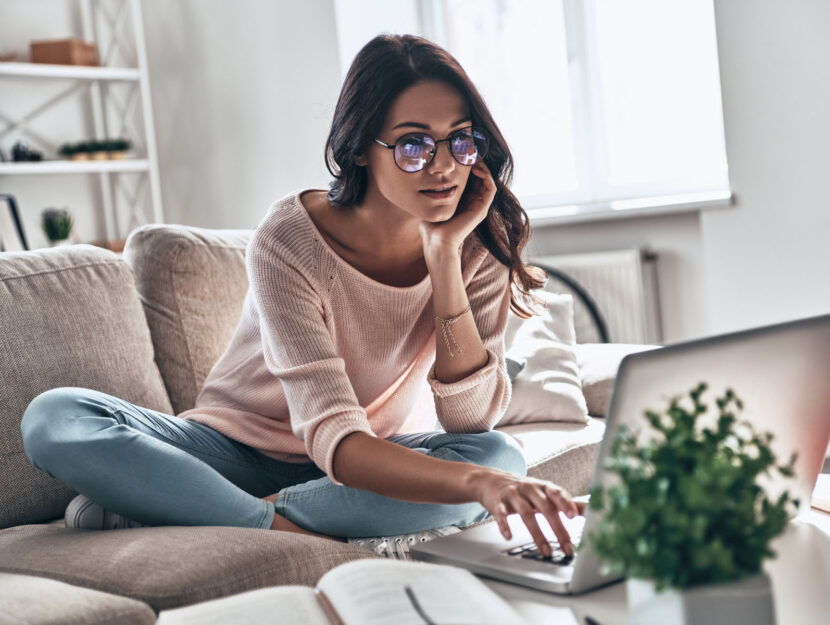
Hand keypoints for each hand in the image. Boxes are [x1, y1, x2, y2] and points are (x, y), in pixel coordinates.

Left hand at [418, 160, 496, 256]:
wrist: (437, 240)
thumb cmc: (432, 224)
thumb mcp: (433, 201)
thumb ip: (434, 189)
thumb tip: (426, 174)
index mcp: (464, 201)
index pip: (471, 179)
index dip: (469, 165)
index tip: (461, 153)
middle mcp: (474, 202)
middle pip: (481, 178)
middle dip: (477, 163)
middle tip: (469, 151)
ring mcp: (479, 206)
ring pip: (488, 180)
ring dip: (483, 167)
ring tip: (474, 157)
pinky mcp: (482, 209)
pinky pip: (491, 188)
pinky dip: (486, 176)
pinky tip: (476, 168)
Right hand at [469, 469, 586, 556]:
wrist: (492, 480)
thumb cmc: (524, 490)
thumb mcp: (545, 493)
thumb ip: (566, 501)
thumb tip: (591, 508)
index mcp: (544, 487)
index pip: (557, 494)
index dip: (566, 503)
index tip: (574, 516)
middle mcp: (530, 489)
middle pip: (545, 508)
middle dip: (558, 529)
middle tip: (567, 547)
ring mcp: (513, 494)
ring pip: (526, 514)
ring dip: (537, 534)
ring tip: (546, 552)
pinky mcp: (498, 502)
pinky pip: (502, 514)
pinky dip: (505, 525)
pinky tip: (509, 537)